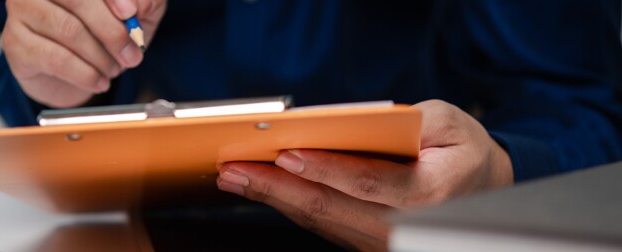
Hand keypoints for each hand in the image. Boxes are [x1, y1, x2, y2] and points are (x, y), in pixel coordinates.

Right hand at [2, 0, 165, 107]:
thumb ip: (144, 3)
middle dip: (111, 31)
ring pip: (68, 31)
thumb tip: (138, 6)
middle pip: (77, 0)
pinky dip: (85, 74)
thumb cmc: (106, 33)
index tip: (131, 14)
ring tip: (114, 69)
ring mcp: (20, 11)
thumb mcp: (136, 14)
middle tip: (132, 55)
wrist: (77, 72)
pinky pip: (56, 59)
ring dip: (100, 57)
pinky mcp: (15, 43)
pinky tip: (99, 80)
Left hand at [216, 99, 513, 250]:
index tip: (286, 155)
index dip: (325, 169)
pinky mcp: (364, 242)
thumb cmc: (459, 151)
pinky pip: (321, 223)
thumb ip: (406, 121)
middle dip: (276, 188)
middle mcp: (401, 226)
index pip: (368, 184)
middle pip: (330, 208)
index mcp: (429, 195)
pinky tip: (263, 189)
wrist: (479, 188)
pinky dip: (289, 204)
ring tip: (236, 178)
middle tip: (236, 170)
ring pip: (319, 220)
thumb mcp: (445, 121)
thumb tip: (346, 124)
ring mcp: (380, 240)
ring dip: (273, 198)